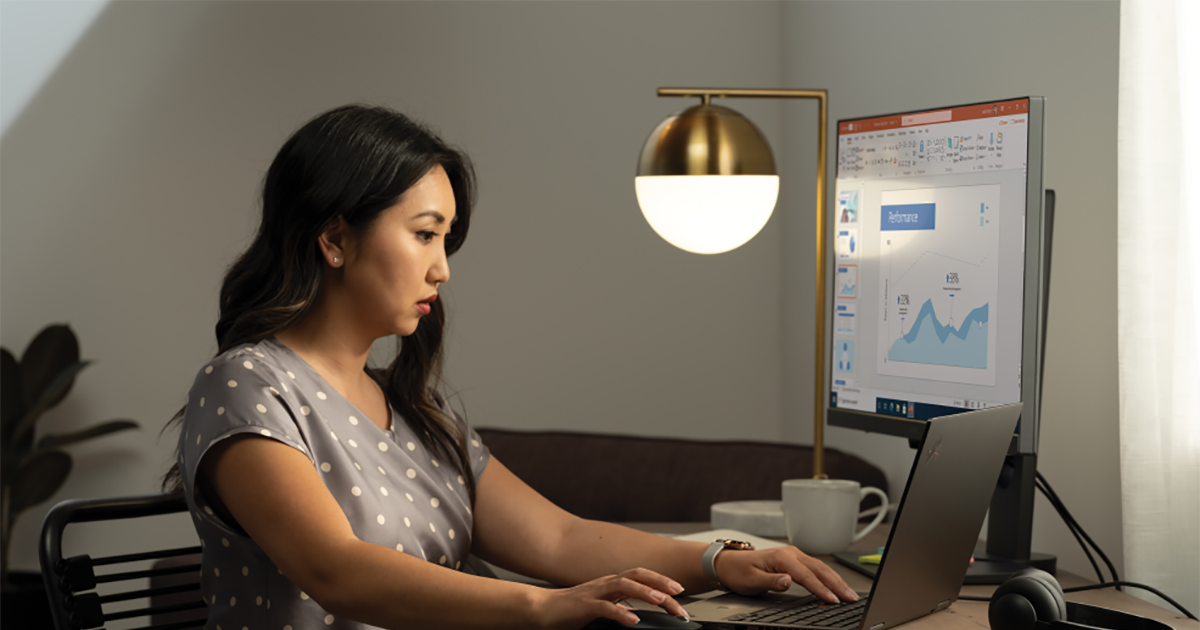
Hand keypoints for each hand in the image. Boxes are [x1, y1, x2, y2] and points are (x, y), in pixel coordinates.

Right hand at [533, 567, 687, 629]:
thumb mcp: (602, 606)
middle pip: (637, 575)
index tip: (680, 592)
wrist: (543, 609)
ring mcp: (595, 593)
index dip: (662, 581)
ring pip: (624, 586)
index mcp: (612, 583)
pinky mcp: (584, 606)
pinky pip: (605, 608)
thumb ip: (619, 606)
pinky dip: (620, 612)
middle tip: (679, 592)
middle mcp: (606, 584)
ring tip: (661, 600)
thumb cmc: (572, 609)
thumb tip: (639, 614)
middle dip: (660, 582)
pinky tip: (633, 619)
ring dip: (644, 592)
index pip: (642, 577)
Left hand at [714, 547, 857, 602]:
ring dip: (836, 580)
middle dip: (837, 584)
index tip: (833, 600)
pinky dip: (828, 577)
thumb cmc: (739, 571)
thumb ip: (771, 582)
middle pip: (819, 569)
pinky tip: (836, 585)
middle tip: (851, 597)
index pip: (806, 575)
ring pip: (820, 567)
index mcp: (781, 557)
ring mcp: (794, 555)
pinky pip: (816, 568)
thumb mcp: (751, 581)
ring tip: (849, 593)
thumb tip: (788, 581)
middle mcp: (791, 553)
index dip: (821, 589)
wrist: (729, 563)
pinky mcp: (794, 559)